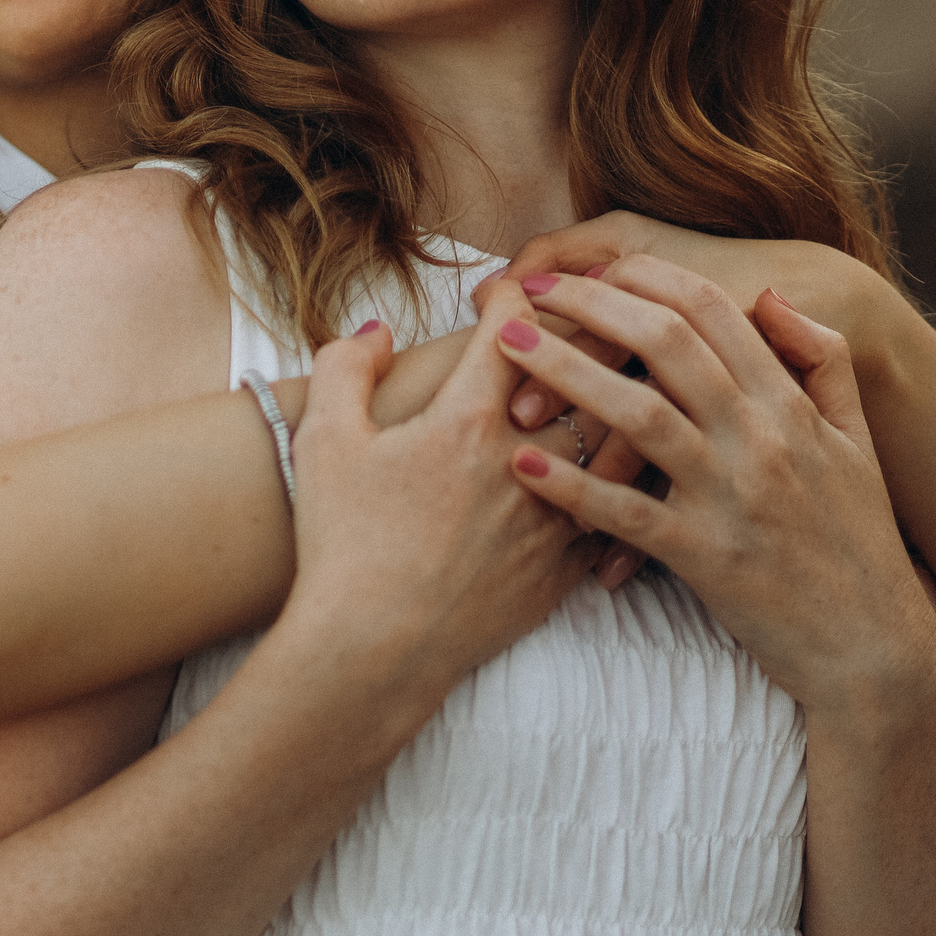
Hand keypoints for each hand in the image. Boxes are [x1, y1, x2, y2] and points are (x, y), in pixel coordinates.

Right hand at [283, 285, 603, 685]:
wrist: (372, 649)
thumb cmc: (341, 542)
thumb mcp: (321, 440)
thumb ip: (346, 367)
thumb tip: (379, 331)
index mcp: (466, 421)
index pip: (514, 328)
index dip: (515, 292)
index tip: (511, 285)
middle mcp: (525, 461)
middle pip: (586, 377)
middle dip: (587, 339)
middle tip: (584, 322)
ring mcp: (553, 518)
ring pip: (614, 443)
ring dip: (613, 409)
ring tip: (613, 391)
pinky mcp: (563, 568)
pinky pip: (612, 511)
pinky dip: (614, 485)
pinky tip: (608, 477)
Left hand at [492, 257, 935, 716]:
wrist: (876, 650)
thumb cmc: (858, 542)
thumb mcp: (858, 442)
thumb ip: (823, 361)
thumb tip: (770, 295)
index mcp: (790, 406)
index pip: (714, 311)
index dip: (645, 278)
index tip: (591, 267)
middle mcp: (762, 440)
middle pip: (666, 345)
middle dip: (591, 305)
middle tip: (527, 289)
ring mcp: (733, 498)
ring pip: (638, 415)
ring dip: (565, 372)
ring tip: (504, 345)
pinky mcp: (706, 558)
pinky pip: (626, 512)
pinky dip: (571, 485)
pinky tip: (519, 461)